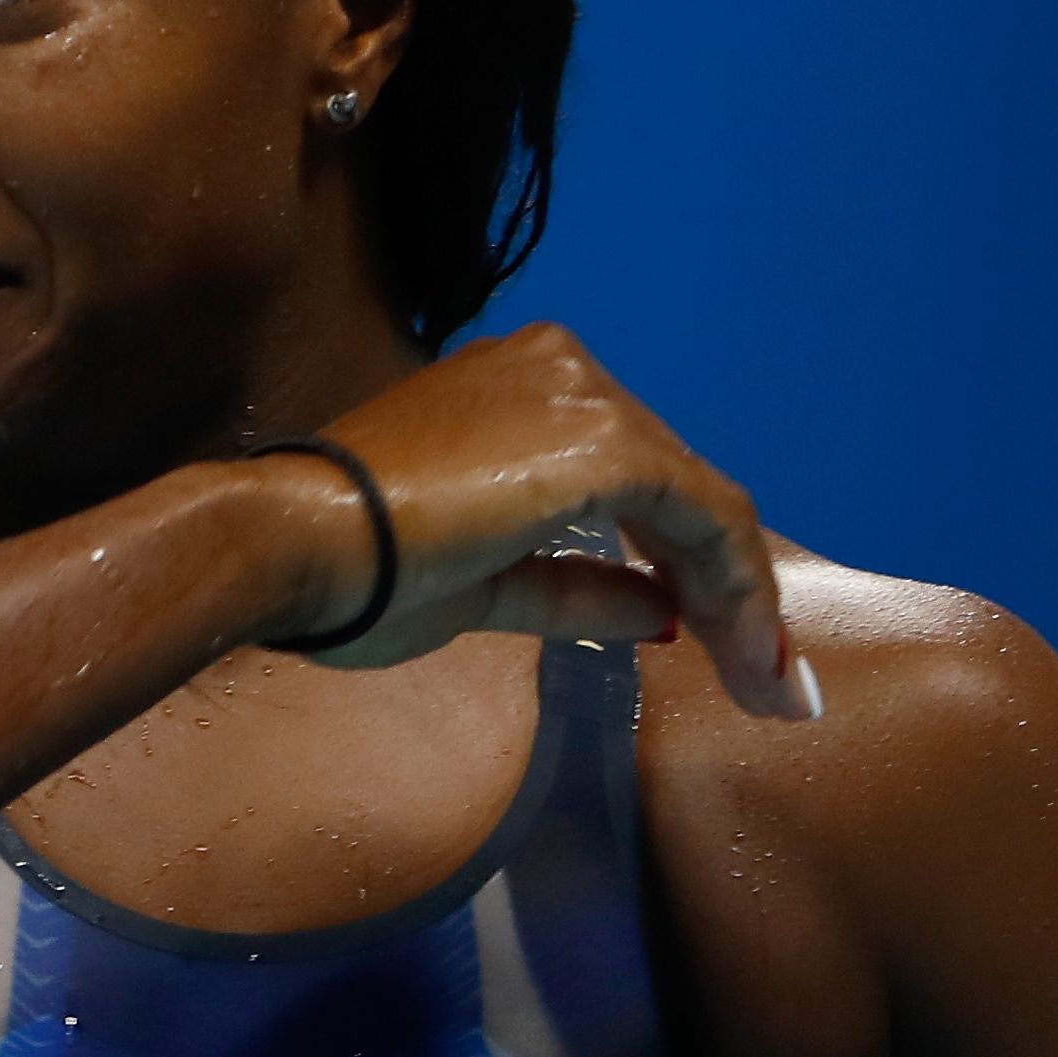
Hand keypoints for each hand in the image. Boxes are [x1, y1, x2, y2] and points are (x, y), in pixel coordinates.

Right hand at [267, 325, 814, 722]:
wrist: (288, 541)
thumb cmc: (350, 569)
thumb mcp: (483, 587)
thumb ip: (575, 589)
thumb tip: (661, 612)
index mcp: (516, 391)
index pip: (630, 480)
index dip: (684, 564)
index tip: (722, 651)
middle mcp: (559, 370)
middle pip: (675, 488)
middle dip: (726, 588)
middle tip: (765, 682)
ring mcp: (583, 398)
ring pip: (700, 504)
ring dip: (744, 599)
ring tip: (769, 686)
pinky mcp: (606, 445)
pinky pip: (704, 517)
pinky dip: (739, 587)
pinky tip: (751, 654)